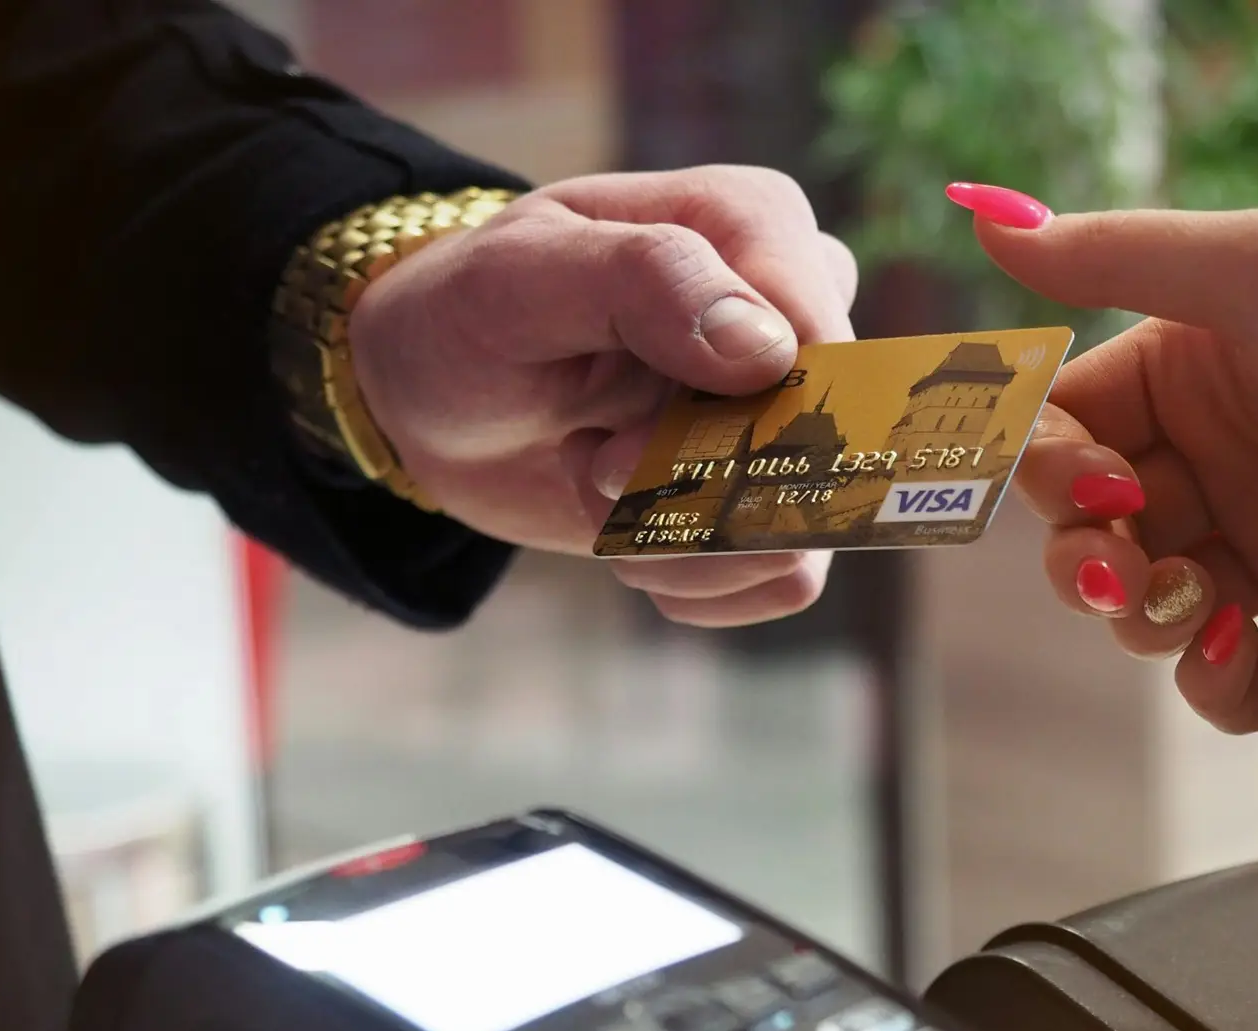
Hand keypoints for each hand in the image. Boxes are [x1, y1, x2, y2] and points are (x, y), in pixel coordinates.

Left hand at [351, 166, 857, 626]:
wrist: (437, 399)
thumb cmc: (471, 314)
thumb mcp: (518, 279)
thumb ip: (644, 280)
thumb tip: (766, 349)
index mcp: (756, 224)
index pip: (820, 348)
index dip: (730, 426)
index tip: (613, 445)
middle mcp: (797, 312)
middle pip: (817, 448)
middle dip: (689, 488)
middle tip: (590, 463)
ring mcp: (791, 407)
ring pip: (804, 527)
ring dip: (682, 540)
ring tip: (597, 487)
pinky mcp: (771, 491)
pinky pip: (789, 576)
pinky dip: (697, 579)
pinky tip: (629, 536)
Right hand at [961, 197, 1257, 731]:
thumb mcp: (1256, 269)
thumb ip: (1112, 254)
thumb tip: (984, 217)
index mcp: (1199, 377)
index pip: (1069, 428)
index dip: (1045, 462)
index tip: (1074, 476)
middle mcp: (1228, 468)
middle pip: (1090, 530)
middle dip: (1079, 553)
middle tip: (1114, 556)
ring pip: (1143, 612)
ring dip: (1137, 614)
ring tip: (1190, 595)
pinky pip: (1228, 690)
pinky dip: (1207, 681)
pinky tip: (1231, 644)